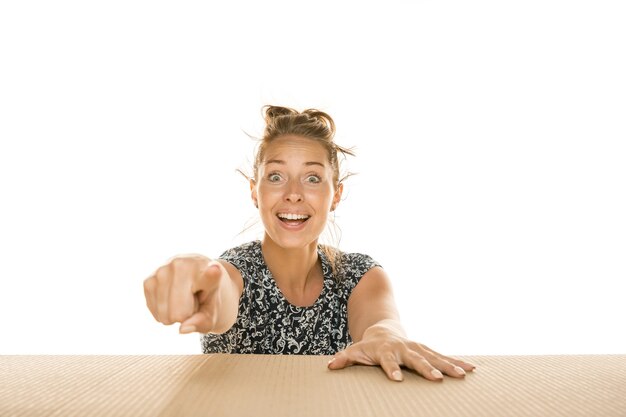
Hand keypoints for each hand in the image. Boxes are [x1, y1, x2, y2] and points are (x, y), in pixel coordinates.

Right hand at [143, 255, 231, 333]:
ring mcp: (163, 270)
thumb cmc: (205, 296)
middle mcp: (184, 265)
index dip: (212, 274)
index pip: (210, 275)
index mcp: (210, 270)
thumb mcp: (211, 312)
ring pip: (164, 315)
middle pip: (179, 314)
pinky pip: (154, 311)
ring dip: (173, 313)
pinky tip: (170, 297)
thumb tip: (182, 329)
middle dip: (185, 316)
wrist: (192, 275)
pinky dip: (162, 311)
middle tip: (192, 300)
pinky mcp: (148, 279)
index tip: (214, 269)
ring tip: (182, 297)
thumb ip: (202, 322)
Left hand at [327, 324, 474, 381]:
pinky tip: (472, 369)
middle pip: (416, 359)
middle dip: (426, 368)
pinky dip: (457, 362)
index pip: (388, 361)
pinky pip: (443, 357)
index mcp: (386, 350)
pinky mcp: (427, 350)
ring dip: (448, 365)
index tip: (397, 379)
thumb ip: (345, 358)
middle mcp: (404, 348)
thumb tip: (331, 365)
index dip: (391, 369)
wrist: (383, 330)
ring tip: (462, 375)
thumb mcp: (355, 351)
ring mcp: (417, 348)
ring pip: (434, 356)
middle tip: (437, 379)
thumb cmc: (368, 346)